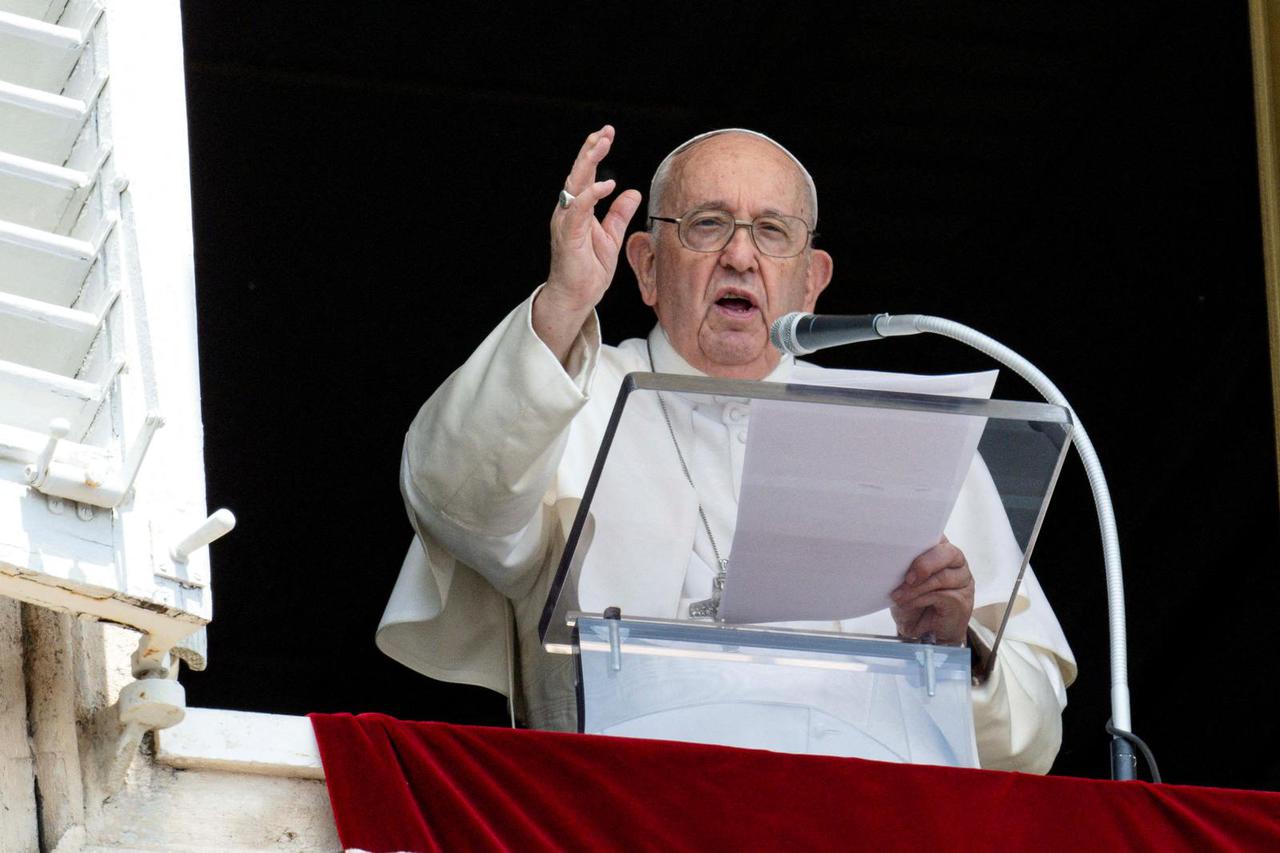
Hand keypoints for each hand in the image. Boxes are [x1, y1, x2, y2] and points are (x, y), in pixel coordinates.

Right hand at [534, 125, 642, 363]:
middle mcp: (569, 211)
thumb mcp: (612, 237)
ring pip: (575, 184)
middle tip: (605, 131)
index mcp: (578, 209)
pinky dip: (591, 195)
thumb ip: (619, 214)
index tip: (607, 134)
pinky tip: (605, 184)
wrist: (576, 296)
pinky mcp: (568, 236)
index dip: (595, 153)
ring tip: (602, 145)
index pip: (586, 174)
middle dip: (591, 150)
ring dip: (588, 163)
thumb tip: (633, 192)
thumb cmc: (588, 269)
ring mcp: (566, 222)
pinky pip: (579, 210)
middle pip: (578, 173)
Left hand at [890, 536, 974, 644]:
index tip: (904, 545)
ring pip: (941, 577)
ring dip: (917, 588)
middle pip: (946, 552)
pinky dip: (922, 599)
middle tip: (907, 578)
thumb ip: (903, 569)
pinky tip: (909, 603)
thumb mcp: (902, 582)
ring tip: (899, 596)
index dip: (923, 536)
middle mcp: (954, 560)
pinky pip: (942, 595)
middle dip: (924, 564)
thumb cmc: (912, 602)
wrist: (923, 633)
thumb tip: (894, 562)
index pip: (936, 533)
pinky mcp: (963, 598)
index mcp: (938, 548)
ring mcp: (962, 579)